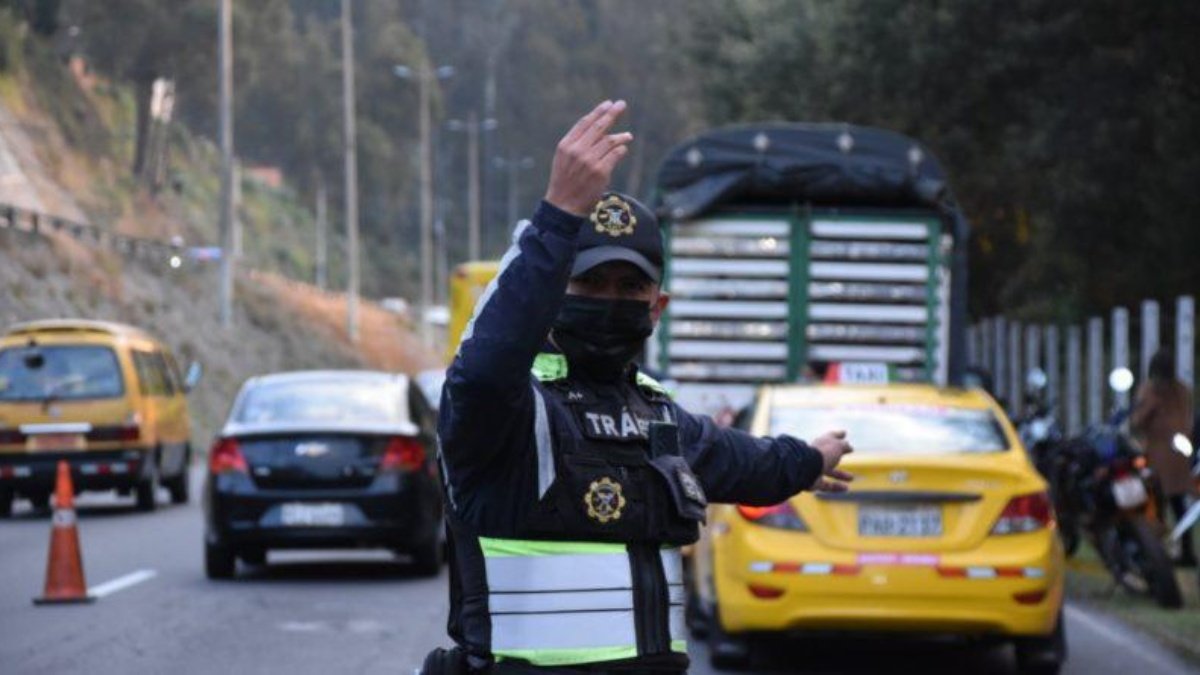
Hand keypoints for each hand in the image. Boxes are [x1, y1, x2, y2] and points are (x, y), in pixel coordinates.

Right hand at [544, 100, 632, 215]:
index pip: (585, 123)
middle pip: (599, 127)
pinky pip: (616, 154)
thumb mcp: (564, 159)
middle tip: (622, 104)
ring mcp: (589, 161)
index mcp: (566, 145)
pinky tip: (622, 149)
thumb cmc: (565, 182)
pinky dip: (621, 150)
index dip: (598, 112)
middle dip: (612, 114)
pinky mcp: (601, 172)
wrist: (563, 205)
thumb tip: (599, 130)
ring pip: (610, 141)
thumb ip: (577, 144)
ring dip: (621, 137)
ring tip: (628, 136)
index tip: (608, 104)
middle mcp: (577, 151)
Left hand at [811, 430, 853, 492]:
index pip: (830, 437)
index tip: (844, 433)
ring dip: (840, 475)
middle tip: (850, 451)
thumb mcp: (837, 446)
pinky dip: (836, 487)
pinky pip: (826, 485)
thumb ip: (844, 445)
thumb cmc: (822, 454)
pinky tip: (846, 488)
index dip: (838, 435)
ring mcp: (813, 469)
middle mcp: (816, 455)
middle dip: (839, 454)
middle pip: (829, 454)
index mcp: (820, 444)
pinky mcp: (813, 482)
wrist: (805, 469)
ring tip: (852, 478)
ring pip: (828, 471)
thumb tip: (849, 447)